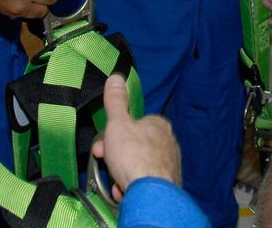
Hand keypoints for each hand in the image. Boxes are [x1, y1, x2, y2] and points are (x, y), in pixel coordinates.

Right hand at [92, 75, 181, 197]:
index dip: (114, 133)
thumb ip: (116, 102)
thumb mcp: (118, 123)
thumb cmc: (134, 155)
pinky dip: (134, 185)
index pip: (133, 124)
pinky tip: (126, 191)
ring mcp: (170, 164)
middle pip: (135, 145)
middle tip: (105, 163)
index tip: (101, 145)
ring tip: (117, 181)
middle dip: (116, 156)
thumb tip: (116, 77)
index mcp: (158, 124)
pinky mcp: (168, 184)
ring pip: (139, 165)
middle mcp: (168, 142)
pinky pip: (146, 182)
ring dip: (123, 172)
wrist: (151, 194)